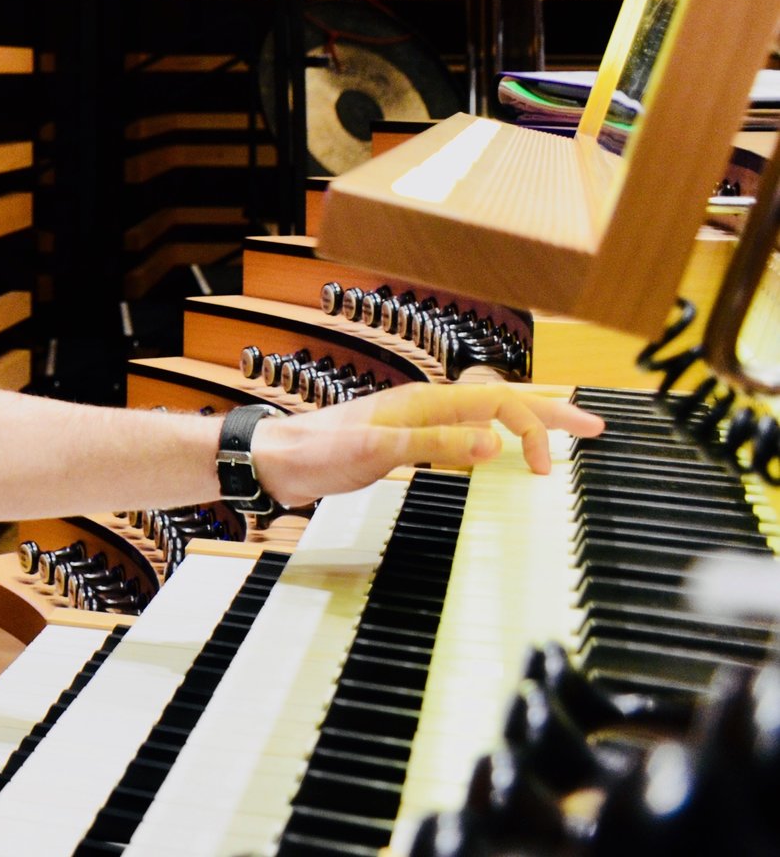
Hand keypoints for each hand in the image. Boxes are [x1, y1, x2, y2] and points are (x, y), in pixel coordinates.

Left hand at [250, 382, 602, 506]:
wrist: (276, 460)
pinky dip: (492, 442)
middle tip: (594, 429)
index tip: (547, 468)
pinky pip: (463, 436)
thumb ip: (434, 444)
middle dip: (548, 414)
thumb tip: (495, 442)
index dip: (532, 429)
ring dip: (524, 425)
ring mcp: (417, 424)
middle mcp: (426, 406)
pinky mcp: (406, 444)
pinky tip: (499, 456)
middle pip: (500, 402)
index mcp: (426, 401)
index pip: (498, 404)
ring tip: (560, 439)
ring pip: (484, 417)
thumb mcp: (377, 450)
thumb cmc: (317, 450)